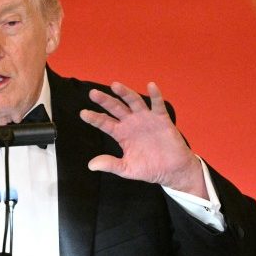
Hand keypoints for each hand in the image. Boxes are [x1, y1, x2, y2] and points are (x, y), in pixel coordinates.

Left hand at [79, 81, 207, 197]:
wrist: (172, 170)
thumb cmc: (149, 169)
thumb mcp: (127, 169)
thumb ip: (111, 164)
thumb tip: (91, 165)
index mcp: (121, 133)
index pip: (105, 123)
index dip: (94, 118)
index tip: (83, 113)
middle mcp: (131, 123)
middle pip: (116, 108)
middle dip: (105, 100)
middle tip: (93, 93)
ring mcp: (146, 119)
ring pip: (134, 102)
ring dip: (125, 93)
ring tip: (115, 85)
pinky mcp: (161, 119)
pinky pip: (157, 105)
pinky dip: (155, 95)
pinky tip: (150, 85)